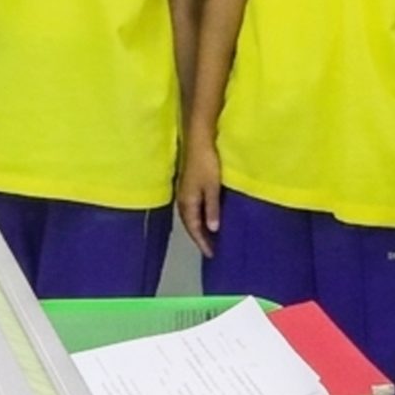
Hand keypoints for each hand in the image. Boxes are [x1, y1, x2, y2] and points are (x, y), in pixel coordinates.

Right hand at [176, 135, 222, 256]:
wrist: (198, 139)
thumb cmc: (207, 163)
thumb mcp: (212, 188)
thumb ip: (212, 208)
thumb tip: (212, 229)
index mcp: (187, 201)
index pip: (193, 227)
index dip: (202, 242)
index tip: (212, 254)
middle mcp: (182, 198)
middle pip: (189, 223)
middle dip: (198, 237)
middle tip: (210, 249)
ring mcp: (184, 190)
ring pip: (189, 215)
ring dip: (197, 226)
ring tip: (209, 236)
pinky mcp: (188, 183)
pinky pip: (191, 206)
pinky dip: (198, 216)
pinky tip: (206, 215)